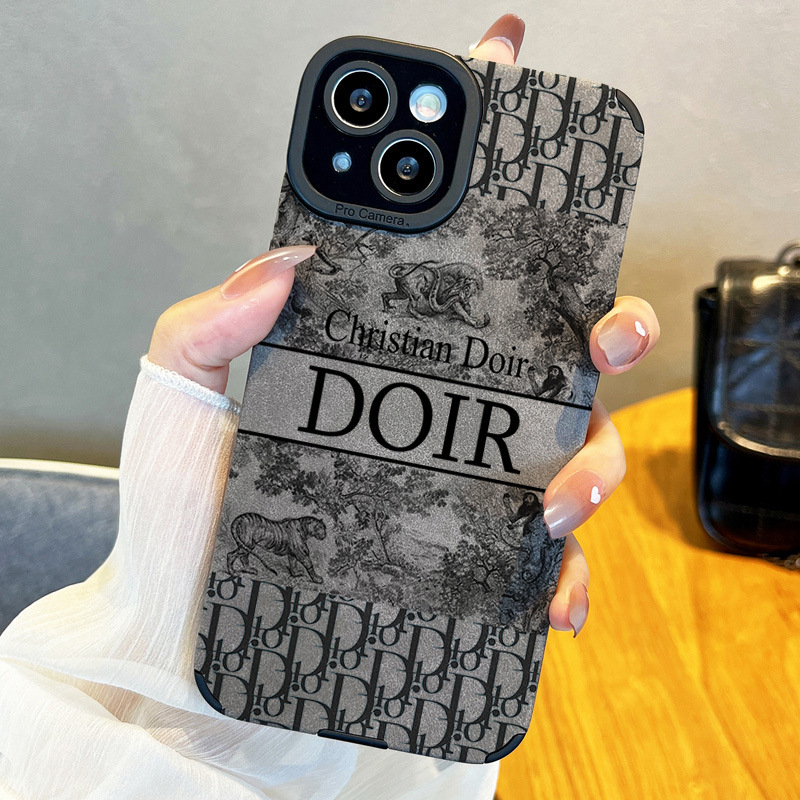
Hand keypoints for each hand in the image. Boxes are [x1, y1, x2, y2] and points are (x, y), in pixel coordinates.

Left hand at [149, 13, 659, 638]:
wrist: (187, 632)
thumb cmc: (183, 517)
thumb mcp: (182, 401)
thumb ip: (210, 325)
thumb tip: (282, 259)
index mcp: (392, 370)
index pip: (478, 303)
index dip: (541, 264)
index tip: (573, 237)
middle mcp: (441, 423)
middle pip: (556, 373)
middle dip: (612, 347)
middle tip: (603, 347)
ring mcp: (461, 496)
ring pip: (573, 462)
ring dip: (595, 471)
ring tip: (554, 504)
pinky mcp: (465, 571)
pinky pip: (543, 570)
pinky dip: (564, 581)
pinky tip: (551, 598)